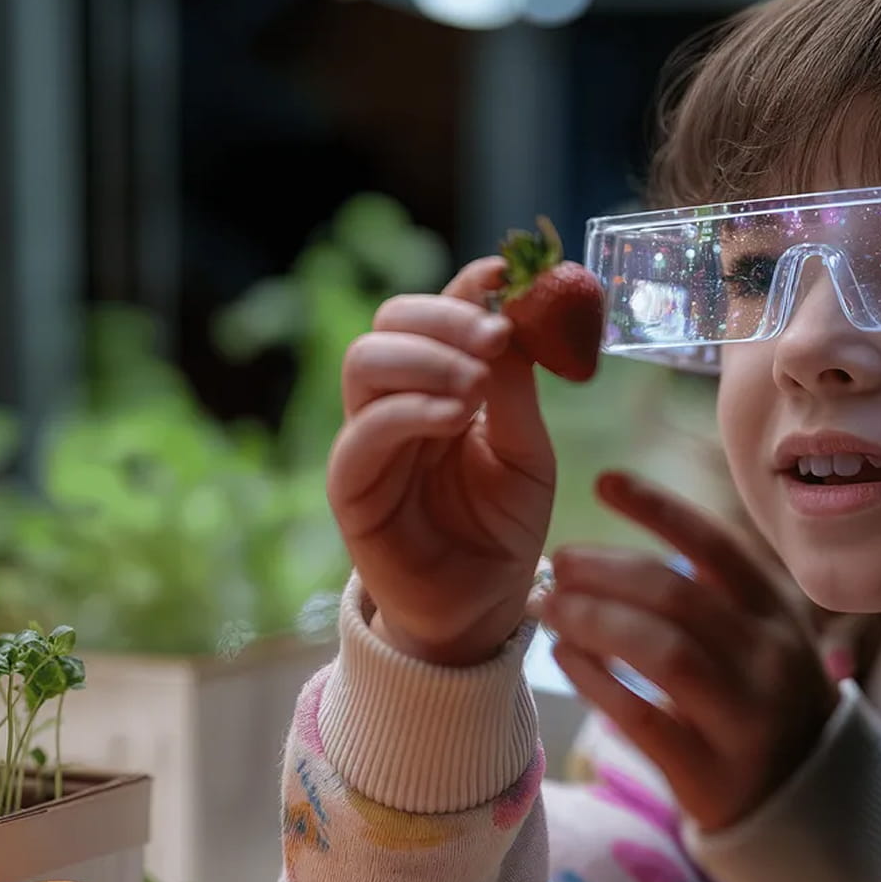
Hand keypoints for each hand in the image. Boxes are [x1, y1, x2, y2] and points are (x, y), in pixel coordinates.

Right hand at [327, 257, 557, 664]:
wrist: (483, 607)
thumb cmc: (506, 526)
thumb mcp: (528, 451)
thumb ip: (517, 388)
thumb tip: (515, 311)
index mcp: (441, 382)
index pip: (436, 313)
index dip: (466, 288)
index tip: (505, 274)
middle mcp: (397, 401)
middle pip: (390, 323)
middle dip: (444, 318)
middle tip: (496, 337)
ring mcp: (369, 440)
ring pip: (366, 362)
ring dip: (426, 359)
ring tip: (478, 386)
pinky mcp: (352, 486)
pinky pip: (363, 432)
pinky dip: (409, 411)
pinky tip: (456, 416)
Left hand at [541, 471, 839, 831]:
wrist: (809, 803)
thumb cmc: (762, 701)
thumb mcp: (761, 636)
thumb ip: (710, 592)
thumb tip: (614, 550)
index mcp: (777, 612)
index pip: (717, 545)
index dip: (658, 508)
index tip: (604, 480)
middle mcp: (769, 658)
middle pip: (677, 596)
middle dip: (606, 572)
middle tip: (557, 563)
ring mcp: (744, 718)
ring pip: (662, 653)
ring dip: (594, 622)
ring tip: (549, 607)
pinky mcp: (711, 772)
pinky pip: (642, 719)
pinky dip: (596, 682)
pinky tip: (564, 658)